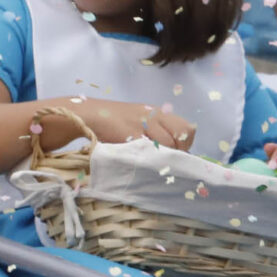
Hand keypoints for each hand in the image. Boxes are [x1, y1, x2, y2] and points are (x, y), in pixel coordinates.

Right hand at [68, 99, 196, 152]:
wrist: (88, 114)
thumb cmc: (115, 121)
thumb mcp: (141, 120)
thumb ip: (159, 131)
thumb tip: (177, 152)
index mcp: (159, 112)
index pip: (187, 129)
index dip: (186, 143)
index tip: (178, 153)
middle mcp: (154, 116)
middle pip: (181, 135)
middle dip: (178, 151)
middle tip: (168, 161)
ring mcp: (142, 124)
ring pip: (167, 144)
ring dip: (164, 157)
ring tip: (154, 164)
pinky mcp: (129, 134)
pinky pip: (147, 149)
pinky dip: (149, 159)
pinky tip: (143, 163)